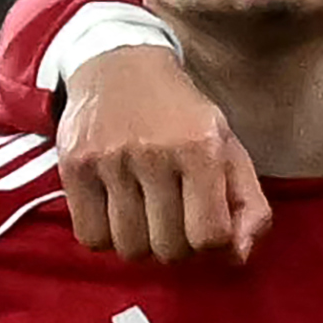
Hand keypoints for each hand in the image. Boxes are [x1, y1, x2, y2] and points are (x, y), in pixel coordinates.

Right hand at [60, 43, 268, 262]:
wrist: (119, 64)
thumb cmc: (182, 117)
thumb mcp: (228, 148)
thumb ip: (249, 205)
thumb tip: (237, 257)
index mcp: (202, 148)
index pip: (210, 236)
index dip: (211, 244)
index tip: (204, 225)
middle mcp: (155, 153)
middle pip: (169, 249)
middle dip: (176, 245)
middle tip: (172, 218)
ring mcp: (110, 161)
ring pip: (129, 249)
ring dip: (140, 243)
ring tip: (143, 214)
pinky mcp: (74, 168)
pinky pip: (91, 238)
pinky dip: (105, 236)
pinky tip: (115, 211)